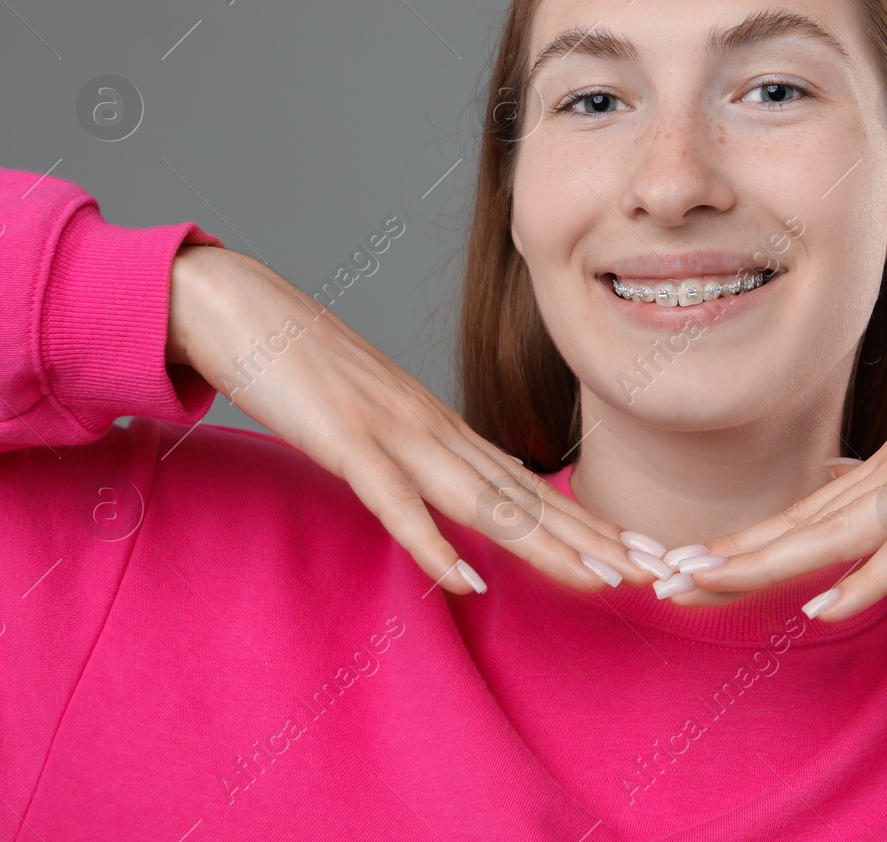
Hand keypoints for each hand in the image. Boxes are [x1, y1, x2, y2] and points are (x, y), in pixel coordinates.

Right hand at [164, 244, 652, 595]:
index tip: (633, 552)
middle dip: (588, 539)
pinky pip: (394, 500)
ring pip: (482, 500)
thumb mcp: (377, 415)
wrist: (237, 306)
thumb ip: (425, 453)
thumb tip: (476, 487)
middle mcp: (432, 429)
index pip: (527, 484)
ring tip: (596, 580)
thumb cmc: (303, 364)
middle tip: (649, 573)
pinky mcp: (343, 440)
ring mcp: (392, 433)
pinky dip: (431, 542)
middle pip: (523, 496)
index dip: (582, 522)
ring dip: (542, 544)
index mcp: (440, 426)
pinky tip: (465, 580)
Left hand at [682, 308, 886, 618]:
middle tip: (655, 580)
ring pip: (829, 533)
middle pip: (795, 523)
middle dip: (723, 557)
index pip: (800, 513)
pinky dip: (861, 580)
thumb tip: (856, 501)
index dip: (741, 544)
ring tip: (698, 583)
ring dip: (760, 563)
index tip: (682, 565)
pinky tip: (819, 606)